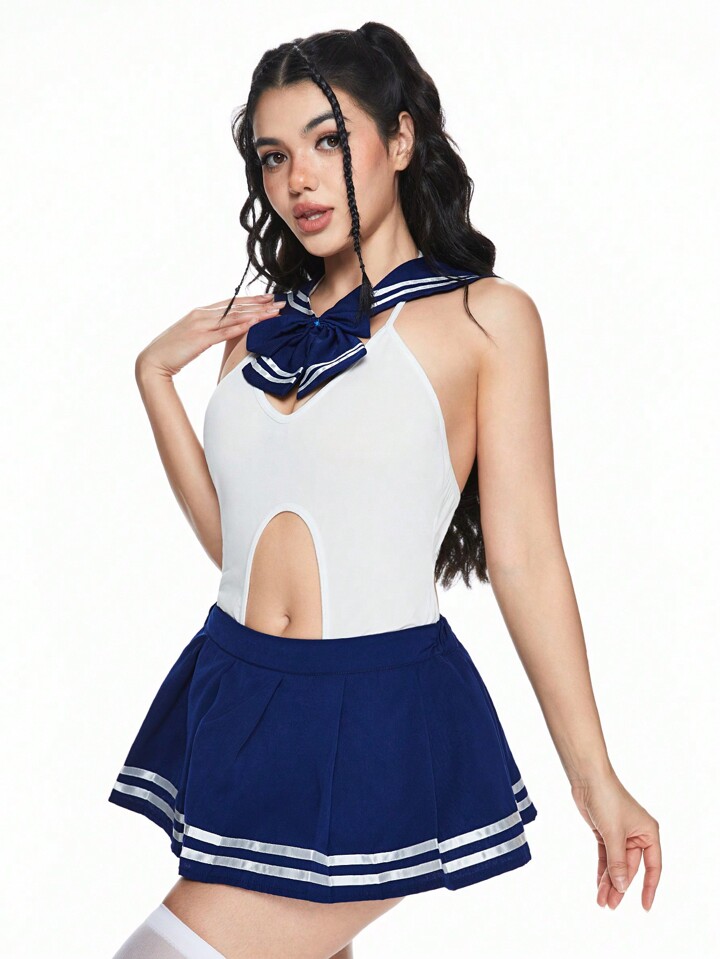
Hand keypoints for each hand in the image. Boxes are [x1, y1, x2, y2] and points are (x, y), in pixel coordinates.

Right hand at [136, 291, 285, 378]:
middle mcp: (202, 314)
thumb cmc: (173, 351)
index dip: (251, 300)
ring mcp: (201, 325)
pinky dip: (241, 327)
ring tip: (275, 313)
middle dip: (260, 304)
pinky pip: (224, 332)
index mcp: (201, 312)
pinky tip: (255, 324)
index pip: (231, 302)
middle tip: (281, 302)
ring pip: (234, 317)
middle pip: (237, 306)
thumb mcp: (193, 337)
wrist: (153, 360)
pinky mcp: (200, 338)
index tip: (269, 298)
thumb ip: (209, 330)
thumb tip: (225, 330)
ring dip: (257, 314)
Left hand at [570, 771, 660, 910]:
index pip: (653, 866)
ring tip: (602, 901)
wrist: (588, 778)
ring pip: (616, 864)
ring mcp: (620, 834)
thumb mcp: (614, 834)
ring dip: (609, 881)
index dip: (649, 887)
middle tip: (610, 905)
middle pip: (630, 868)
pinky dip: (602, 870)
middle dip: (620, 886)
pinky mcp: (605, 832)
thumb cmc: (607, 800)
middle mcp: (637, 835)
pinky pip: (606, 857)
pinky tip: (598, 885)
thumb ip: (618, 862)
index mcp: (648, 833)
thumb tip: (622, 887)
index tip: (644, 906)